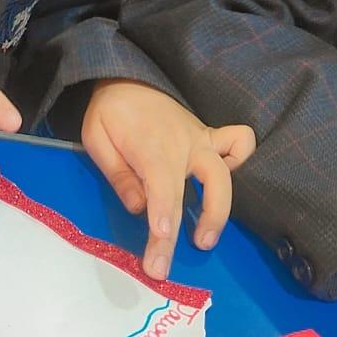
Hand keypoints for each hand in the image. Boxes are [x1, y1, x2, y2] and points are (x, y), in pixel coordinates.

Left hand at [82, 81, 255, 281]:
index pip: (163, 187)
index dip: (165, 213)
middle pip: (203, 187)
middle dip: (201, 223)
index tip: (163, 239)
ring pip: (225, 172)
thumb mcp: (96, 138)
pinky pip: (238, 142)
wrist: (126, 78)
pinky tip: (226, 180)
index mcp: (152, 147)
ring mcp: (200, 140)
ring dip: (221, 208)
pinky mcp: (210, 136)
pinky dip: (240, 160)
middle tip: (178, 257)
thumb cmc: (110, 114)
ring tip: (205, 238)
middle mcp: (184, 145)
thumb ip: (118, 174)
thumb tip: (138, 207)